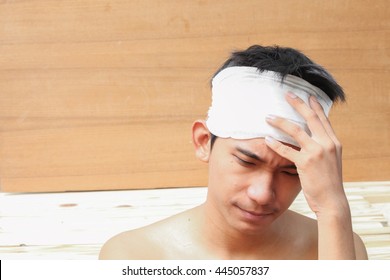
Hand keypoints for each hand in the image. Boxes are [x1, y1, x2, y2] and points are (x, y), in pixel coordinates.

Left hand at [264, 92, 347, 215]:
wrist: (332, 200)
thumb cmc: (329, 182)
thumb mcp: (331, 161)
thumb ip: (323, 148)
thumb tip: (313, 138)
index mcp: (333, 142)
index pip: (323, 119)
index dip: (314, 106)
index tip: (307, 95)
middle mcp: (327, 144)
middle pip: (310, 118)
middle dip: (298, 104)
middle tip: (287, 94)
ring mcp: (316, 152)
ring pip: (296, 130)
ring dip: (280, 122)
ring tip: (268, 117)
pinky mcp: (305, 163)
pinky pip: (286, 150)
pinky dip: (275, 144)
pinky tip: (267, 139)